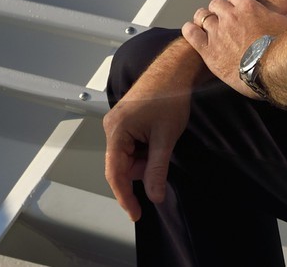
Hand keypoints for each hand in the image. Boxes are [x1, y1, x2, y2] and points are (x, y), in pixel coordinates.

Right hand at [103, 48, 196, 220]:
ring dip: (143, 162)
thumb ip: (157, 169)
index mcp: (116, 130)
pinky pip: (130, 146)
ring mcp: (117, 123)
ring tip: (162, 148)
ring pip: (126, 157)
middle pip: (120, 166)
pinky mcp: (125, 121)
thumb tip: (153, 196)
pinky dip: (144, 152)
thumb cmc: (170, 97)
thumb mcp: (166, 138)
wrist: (175, 71)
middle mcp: (111, 127)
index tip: (136, 214)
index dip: (125, 197)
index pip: (115, 173)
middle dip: (140, 175)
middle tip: (159, 177)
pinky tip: (157, 143)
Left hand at [181, 0, 286, 94]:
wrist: (272, 74)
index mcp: (248, 7)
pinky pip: (191, 34)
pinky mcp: (207, 51)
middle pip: (216, 4)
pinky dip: (190, 30)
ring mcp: (217, 33)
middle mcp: (229, 16)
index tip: (238, 9)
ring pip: (202, 16)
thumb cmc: (285, 50)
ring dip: (204, 19)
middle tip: (224, 20)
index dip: (235, 2)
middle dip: (219, 10)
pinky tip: (191, 31)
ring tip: (207, 26)